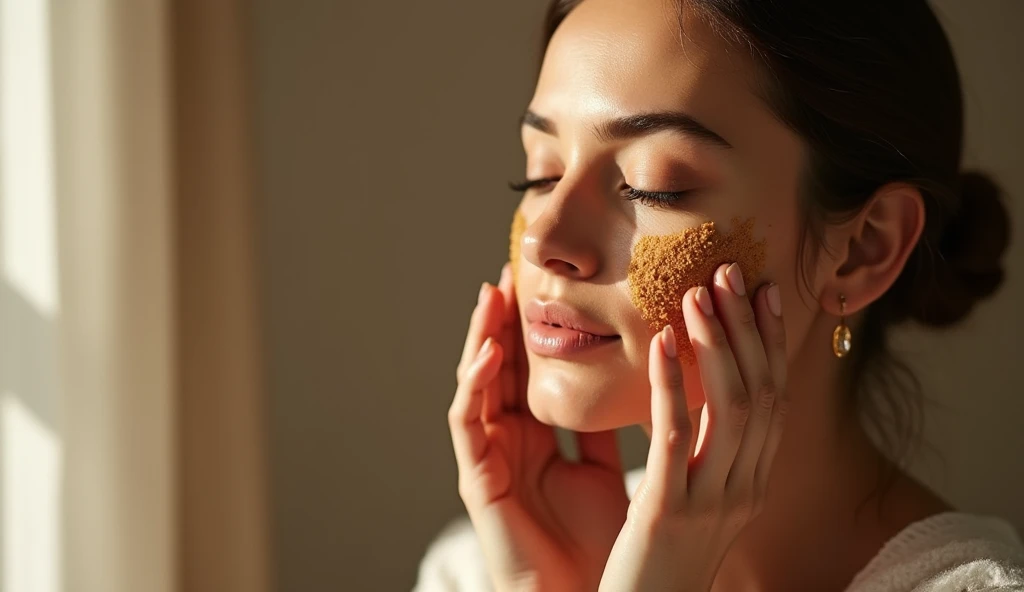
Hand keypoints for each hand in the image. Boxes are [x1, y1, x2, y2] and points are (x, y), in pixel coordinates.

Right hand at [449, 263, 630, 591]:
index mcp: (540, 440)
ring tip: (492, 292)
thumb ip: (604, 429)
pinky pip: (467, 423)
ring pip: (476, 384)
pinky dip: (474, 383)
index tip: (546, 283)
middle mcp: (509, 443)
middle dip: (502, 320)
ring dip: (480, 337)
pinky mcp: (477, 480)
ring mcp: (489, 458)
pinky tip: (490, 350)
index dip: (534, 329)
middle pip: (500, 368)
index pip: (530, 371)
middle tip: (513, 270)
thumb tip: (636, 378)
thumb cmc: (599, 543)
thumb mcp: (605, 470)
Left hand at [599, 262, 788, 591]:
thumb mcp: (697, 497)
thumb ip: (704, 451)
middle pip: (761, 391)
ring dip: (716, 343)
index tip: (762, 290)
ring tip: (696, 295)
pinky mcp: (670, 510)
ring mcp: (713, 500)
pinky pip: (676, 435)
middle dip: (748, 327)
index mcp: (753, 481)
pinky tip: (660, 344)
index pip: (774, 396)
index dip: (771, 340)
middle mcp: (746, 487)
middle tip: (729, 272)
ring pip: (731, 406)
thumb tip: (695, 393)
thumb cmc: (664, 557)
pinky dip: (671, 383)